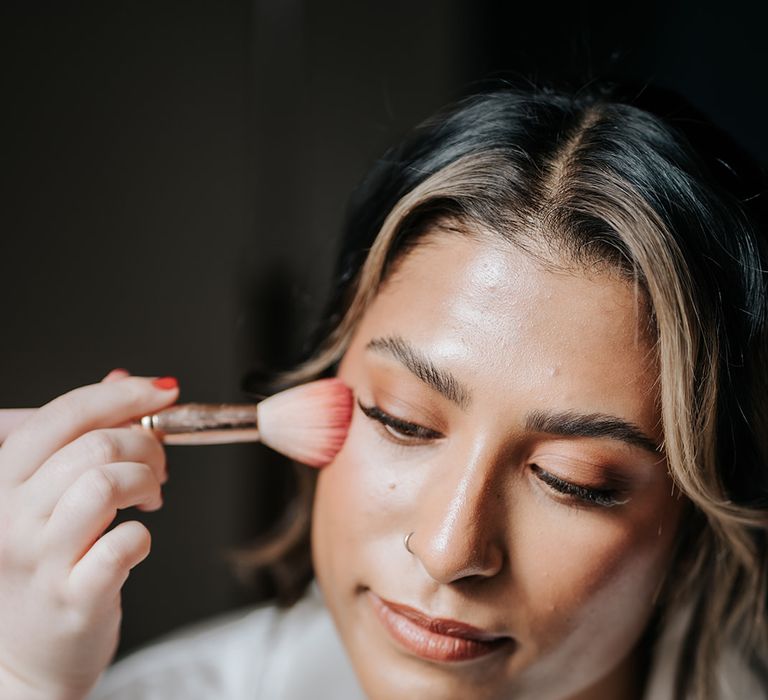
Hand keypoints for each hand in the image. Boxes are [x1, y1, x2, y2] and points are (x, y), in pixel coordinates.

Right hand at [0, 370, 178, 698]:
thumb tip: (123, 380)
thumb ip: (82, 434)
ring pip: (106, 482)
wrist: (28, 657)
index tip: (163, 393)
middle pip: (94, 444)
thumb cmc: (48, 564)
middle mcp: (12, 516)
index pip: (62, 414)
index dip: (121, 396)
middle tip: (157, 465)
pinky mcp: (73, 597)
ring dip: (146, 480)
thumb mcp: (49, 494)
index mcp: (4, 481)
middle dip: (146, 443)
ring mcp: (40, 558)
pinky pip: (123, 543)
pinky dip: (144, 534)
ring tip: (149, 496)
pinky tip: (136, 540)